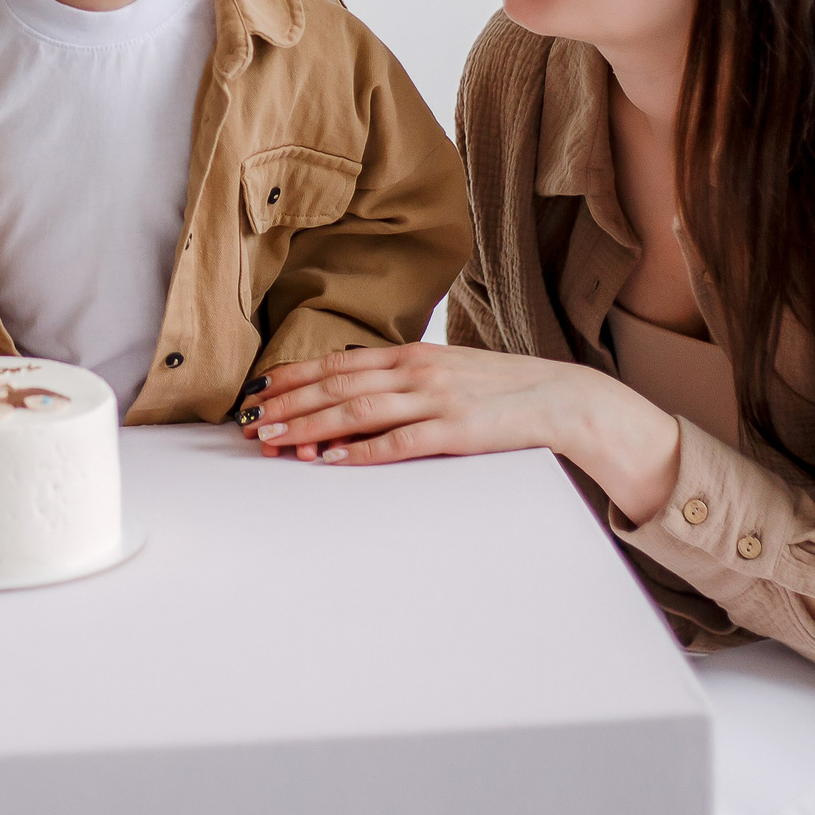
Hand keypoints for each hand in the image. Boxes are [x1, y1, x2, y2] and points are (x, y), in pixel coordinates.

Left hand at [247, 343, 683, 520]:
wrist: (562, 398)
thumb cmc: (500, 390)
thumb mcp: (447, 372)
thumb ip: (405, 379)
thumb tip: (358, 393)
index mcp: (414, 354)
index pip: (340, 363)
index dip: (296, 376)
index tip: (260, 389)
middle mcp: (417, 371)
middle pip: (338, 386)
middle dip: (289, 403)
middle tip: (251, 420)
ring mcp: (435, 400)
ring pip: (356, 411)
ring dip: (310, 426)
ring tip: (275, 439)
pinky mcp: (454, 431)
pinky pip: (396, 443)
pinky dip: (358, 450)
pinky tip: (328, 459)